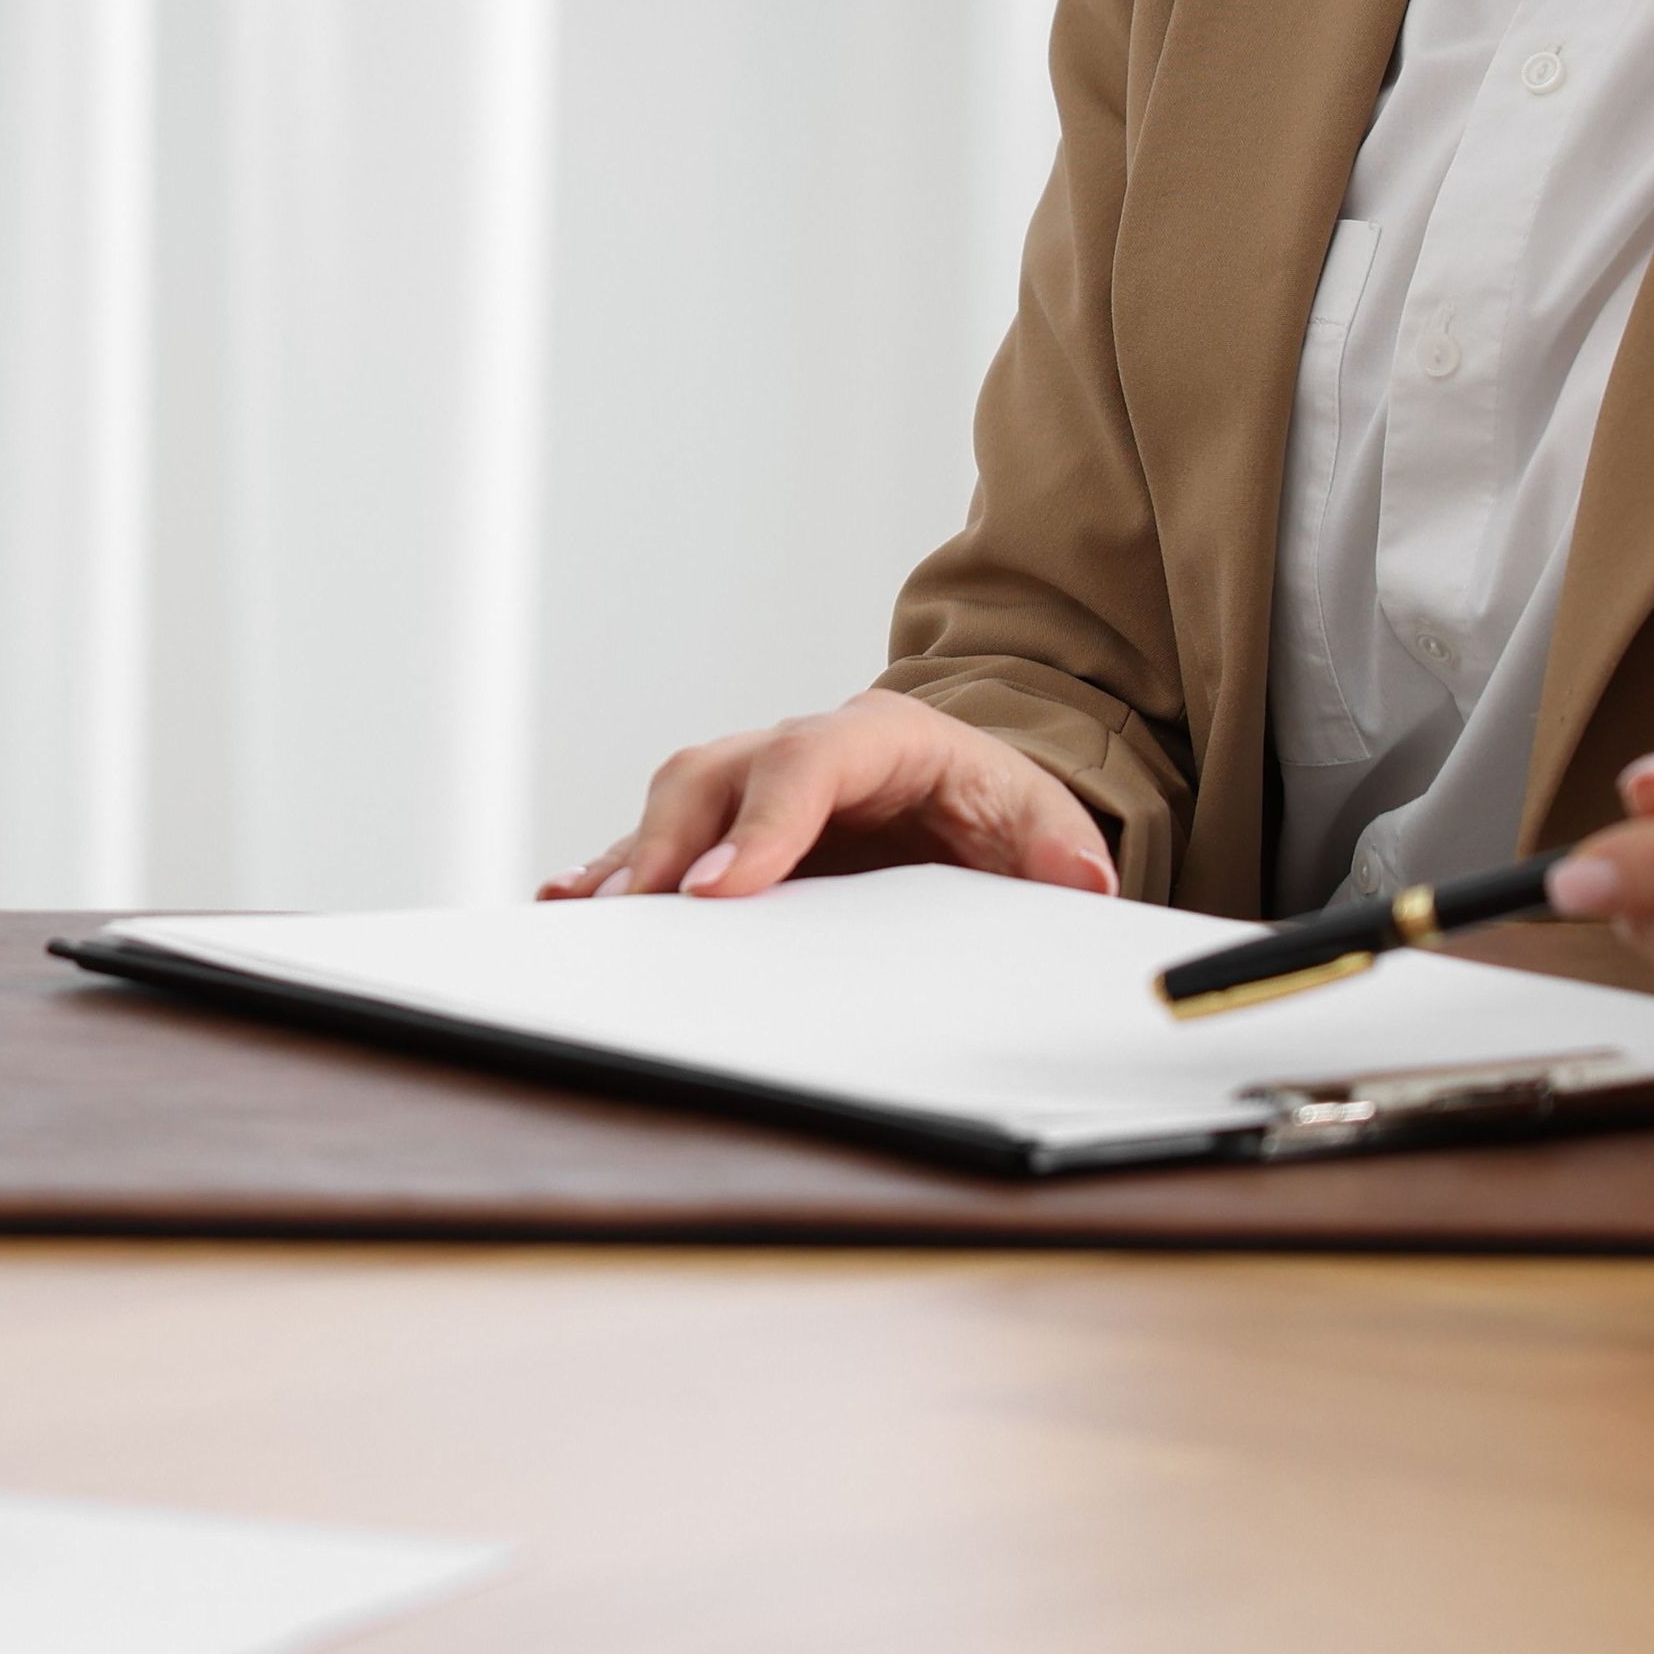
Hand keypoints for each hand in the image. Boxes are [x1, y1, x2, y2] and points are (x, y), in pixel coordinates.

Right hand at [546, 687, 1120, 902]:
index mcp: (878, 738)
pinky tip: (572, 905)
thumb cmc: (992, 808)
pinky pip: (657, 841)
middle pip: (715, 772)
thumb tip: (1080, 878)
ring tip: (588, 915)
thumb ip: (1061, 850)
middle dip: (670, 841)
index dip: (761, 822)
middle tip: (645, 912)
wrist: (965, 797)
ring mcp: (754, 787)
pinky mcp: (727, 830)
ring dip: (629, 857)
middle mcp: (798, 750)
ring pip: (672, 801)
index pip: (808, 762)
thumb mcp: (1042, 823)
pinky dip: (613, 869)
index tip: (723, 888)